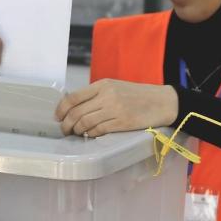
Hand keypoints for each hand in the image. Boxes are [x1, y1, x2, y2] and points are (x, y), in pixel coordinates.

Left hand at [55, 79, 178, 136]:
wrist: (162, 102)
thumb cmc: (137, 95)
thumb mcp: (115, 87)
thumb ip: (96, 95)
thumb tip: (73, 108)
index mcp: (103, 85)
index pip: (73, 97)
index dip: (61, 110)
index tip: (58, 117)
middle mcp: (107, 96)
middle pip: (76, 113)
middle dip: (66, 125)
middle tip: (65, 130)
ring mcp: (115, 109)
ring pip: (85, 123)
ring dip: (77, 131)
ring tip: (76, 134)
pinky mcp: (123, 123)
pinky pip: (99, 131)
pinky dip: (91, 135)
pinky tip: (90, 135)